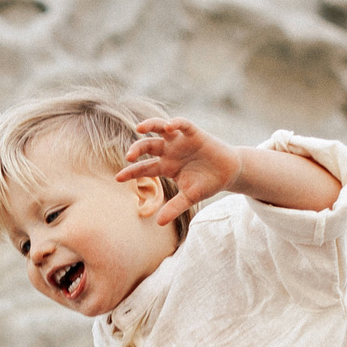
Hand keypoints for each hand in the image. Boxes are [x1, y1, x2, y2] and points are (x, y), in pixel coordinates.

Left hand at [117, 118, 242, 226]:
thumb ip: (174, 207)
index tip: (118, 178)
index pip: (144, 168)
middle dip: (137, 150)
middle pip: (147, 146)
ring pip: (160, 128)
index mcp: (165, 166)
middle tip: (129, 157)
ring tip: (139, 128)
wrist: (228, 173)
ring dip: (150, 126)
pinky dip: (176, 123)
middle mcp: (169, 151)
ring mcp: (181, 141)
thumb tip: (159, 223)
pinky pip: (183, 124)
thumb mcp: (189, 197)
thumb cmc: (207, 183)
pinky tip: (169, 126)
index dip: (131, 172)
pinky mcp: (195, 133)